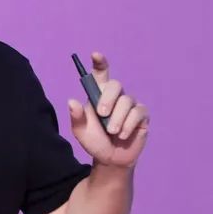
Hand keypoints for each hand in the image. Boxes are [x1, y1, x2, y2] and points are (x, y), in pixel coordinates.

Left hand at [68, 52, 149, 167]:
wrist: (110, 159)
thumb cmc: (94, 141)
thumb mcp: (81, 132)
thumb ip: (76, 117)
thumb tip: (71, 101)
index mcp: (98, 95)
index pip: (100, 74)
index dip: (99, 62)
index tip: (95, 54)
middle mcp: (115, 96)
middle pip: (115, 85)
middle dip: (108, 98)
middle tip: (102, 114)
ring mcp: (130, 105)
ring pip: (126, 101)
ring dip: (117, 118)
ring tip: (112, 132)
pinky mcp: (142, 115)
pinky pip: (138, 113)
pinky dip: (128, 125)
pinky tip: (122, 135)